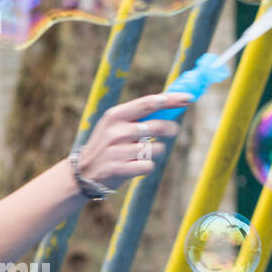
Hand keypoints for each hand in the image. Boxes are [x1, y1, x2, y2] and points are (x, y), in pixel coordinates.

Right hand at [73, 92, 189, 191]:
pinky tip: (135, 166)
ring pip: (155, 148)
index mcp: (115, 115)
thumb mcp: (115, 125)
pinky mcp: (119, 169)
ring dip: (156, 152)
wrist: (84, 172)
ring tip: (143, 154)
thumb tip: (170, 104)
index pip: (148, 103)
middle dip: (171, 128)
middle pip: (157, 126)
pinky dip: (147, 166)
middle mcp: (115, 131)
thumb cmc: (107, 146)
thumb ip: (138, 116)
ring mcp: (116, 151)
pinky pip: (148, 166)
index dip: (171, 100)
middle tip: (174, 131)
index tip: (188, 98)